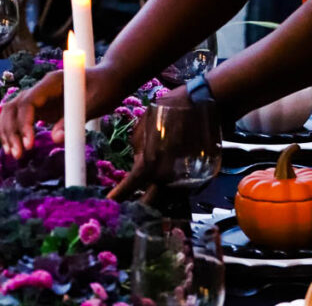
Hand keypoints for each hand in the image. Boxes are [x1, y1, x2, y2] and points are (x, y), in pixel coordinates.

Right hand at [0, 63, 124, 158]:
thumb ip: (75, 119)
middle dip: (12, 130)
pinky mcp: (41, 107)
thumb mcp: (94, 103)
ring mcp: (39, 97)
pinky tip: (14, 148)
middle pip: (15, 106)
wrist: (109, 80)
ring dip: (8, 132)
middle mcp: (41, 88)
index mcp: (53, 82)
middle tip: (18, 155)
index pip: (28, 101)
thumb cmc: (105, 88)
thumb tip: (55, 139)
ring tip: (14, 155)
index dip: (24, 123)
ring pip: (12, 111)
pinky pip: (19, 117)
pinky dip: (14, 131)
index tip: (29, 144)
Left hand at [107, 85, 189, 201]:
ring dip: (157, 201)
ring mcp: (184, 180)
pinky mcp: (198, 177)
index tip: (109, 203)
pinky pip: (182, 191)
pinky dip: (173, 193)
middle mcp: (166, 177)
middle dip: (138, 208)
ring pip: (168, 200)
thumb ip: (137, 148)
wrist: (201, 103)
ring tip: (146, 200)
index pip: (128, 189)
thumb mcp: (144, 124)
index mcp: (149, 165)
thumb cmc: (169, 109)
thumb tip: (137, 162)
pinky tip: (167, 189)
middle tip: (129, 207)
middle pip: (150, 204)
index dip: (116, 198)